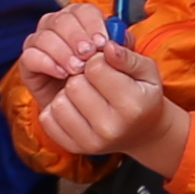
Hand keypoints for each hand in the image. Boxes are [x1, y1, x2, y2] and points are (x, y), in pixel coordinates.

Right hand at [13, 0, 116, 91]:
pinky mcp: (27, 62)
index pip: (83, 11)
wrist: (82, 109)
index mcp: (80, 20)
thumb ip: (122, 49)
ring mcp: (39, 42)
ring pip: (45, 36)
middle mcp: (56, 26)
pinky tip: (62, 74)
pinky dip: (46, 63)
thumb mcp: (116, 65)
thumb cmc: (99, 81)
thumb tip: (122, 37)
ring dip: (62, 52)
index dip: (93, 24)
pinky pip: (30, 56)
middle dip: (77, 37)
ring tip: (77, 69)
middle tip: (88, 56)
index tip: (102, 43)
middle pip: (62, 20)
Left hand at [46, 40, 187, 172]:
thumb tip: (107, 45)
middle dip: (81, 76)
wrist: (142, 132)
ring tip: (85, 95)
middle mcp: (110, 128)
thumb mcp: (146, 72)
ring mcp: (90, 142)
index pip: (94, 68)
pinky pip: (48, 119)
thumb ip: (127, 56)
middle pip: (74, 86)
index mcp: (131, 106)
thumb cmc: (143, 96)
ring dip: (68, 94)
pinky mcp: (74, 148)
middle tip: (93, 81)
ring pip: (58, 103)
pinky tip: (75, 107)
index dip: (95, 60)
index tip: (103, 65)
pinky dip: (57, 110)